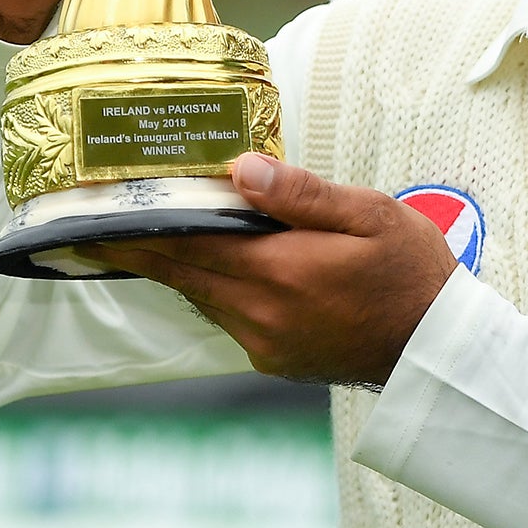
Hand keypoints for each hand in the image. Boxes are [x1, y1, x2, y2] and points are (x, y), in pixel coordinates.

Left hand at [93, 154, 461, 385]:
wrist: (437, 347)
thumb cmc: (411, 269)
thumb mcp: (370, 215)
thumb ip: (302, 195)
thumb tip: (240, 169)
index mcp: (281, 271)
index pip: (191, 243)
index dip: (141, 227)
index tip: (95, 215)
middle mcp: (261, 313)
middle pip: (184, 273)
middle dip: (140, 247)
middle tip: (90, 226)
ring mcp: (264, 342)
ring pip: (202, 296)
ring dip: (175, 267)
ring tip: (140, 239)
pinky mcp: (273, 358)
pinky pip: (227, 316)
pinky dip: (210, 290)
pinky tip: (208, 269)